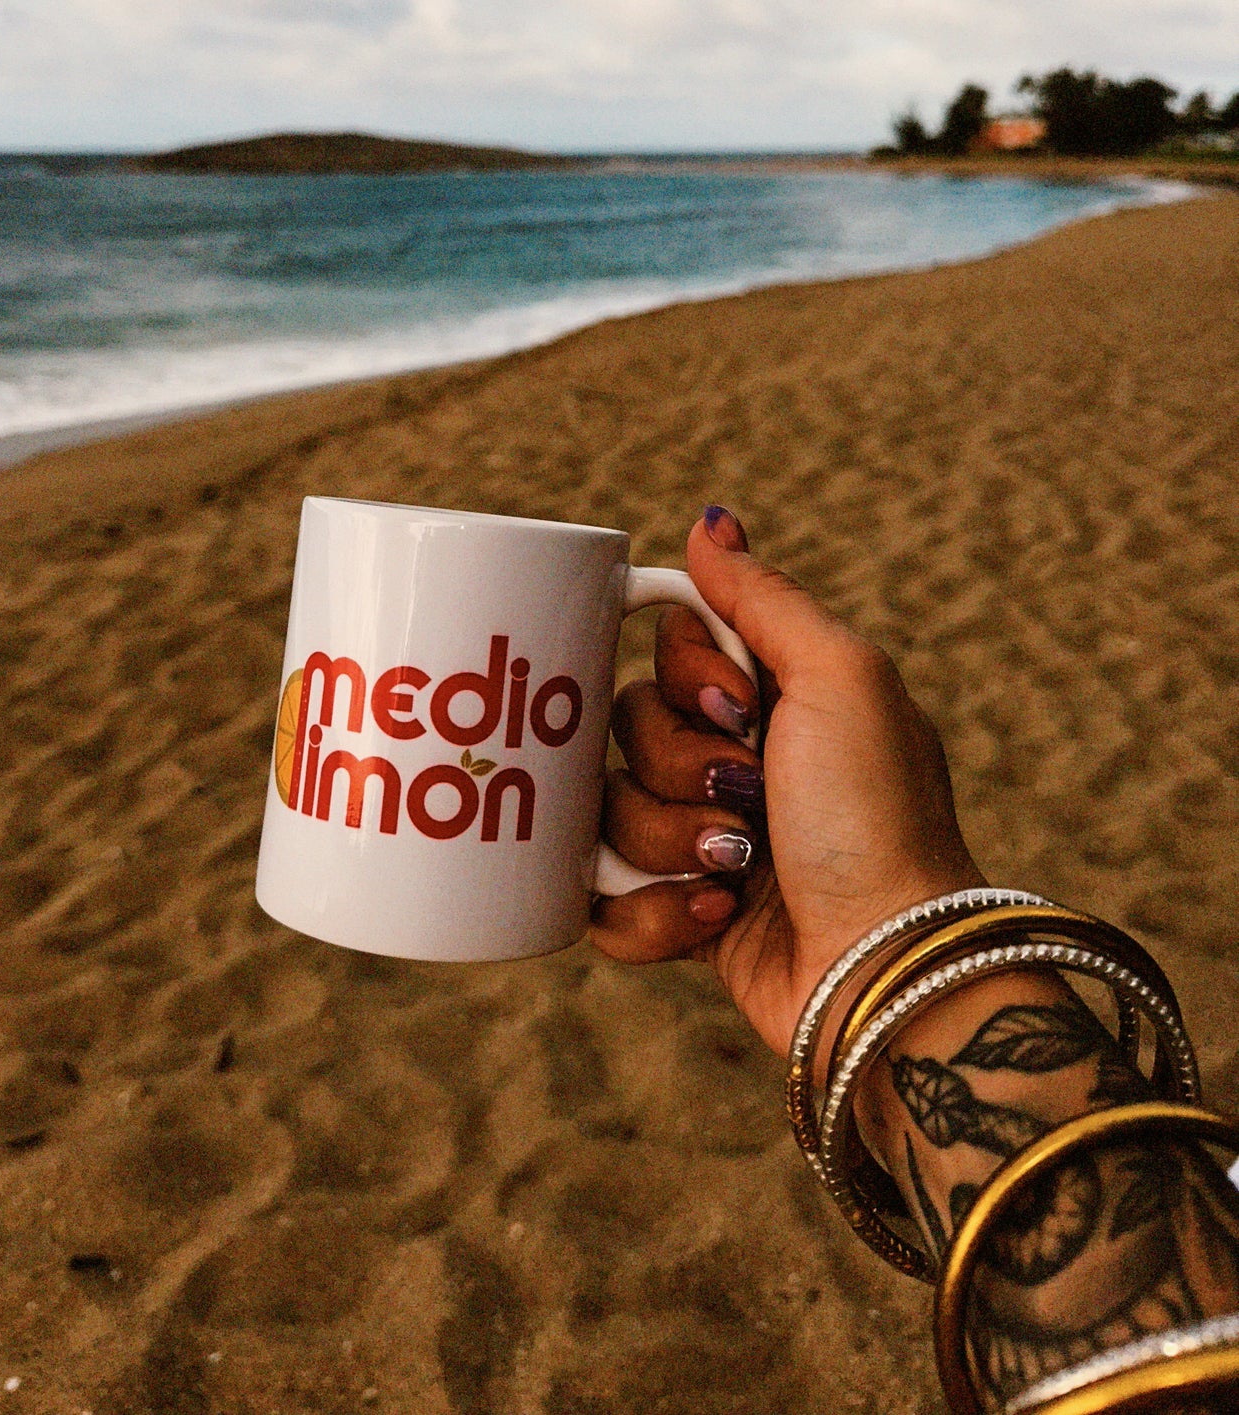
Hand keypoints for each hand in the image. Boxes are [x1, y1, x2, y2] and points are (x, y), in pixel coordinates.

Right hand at [590, 506, 983, 1056]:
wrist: (885, 967)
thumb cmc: (876, 816)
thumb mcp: (841, 678)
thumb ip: (766, 597)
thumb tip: (710, 521)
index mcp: (776, 697)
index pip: (668, 649)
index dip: (687, 678)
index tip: (742, 707)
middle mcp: (735, 762)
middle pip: (626, 728)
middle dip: (679, 768)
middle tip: (748, 798)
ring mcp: (701, 841)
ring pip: (607, 812)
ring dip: (671, 843)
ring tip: (739, 873)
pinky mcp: (678, 917)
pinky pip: (601, 900)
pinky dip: (651, 914)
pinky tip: (714, 918)